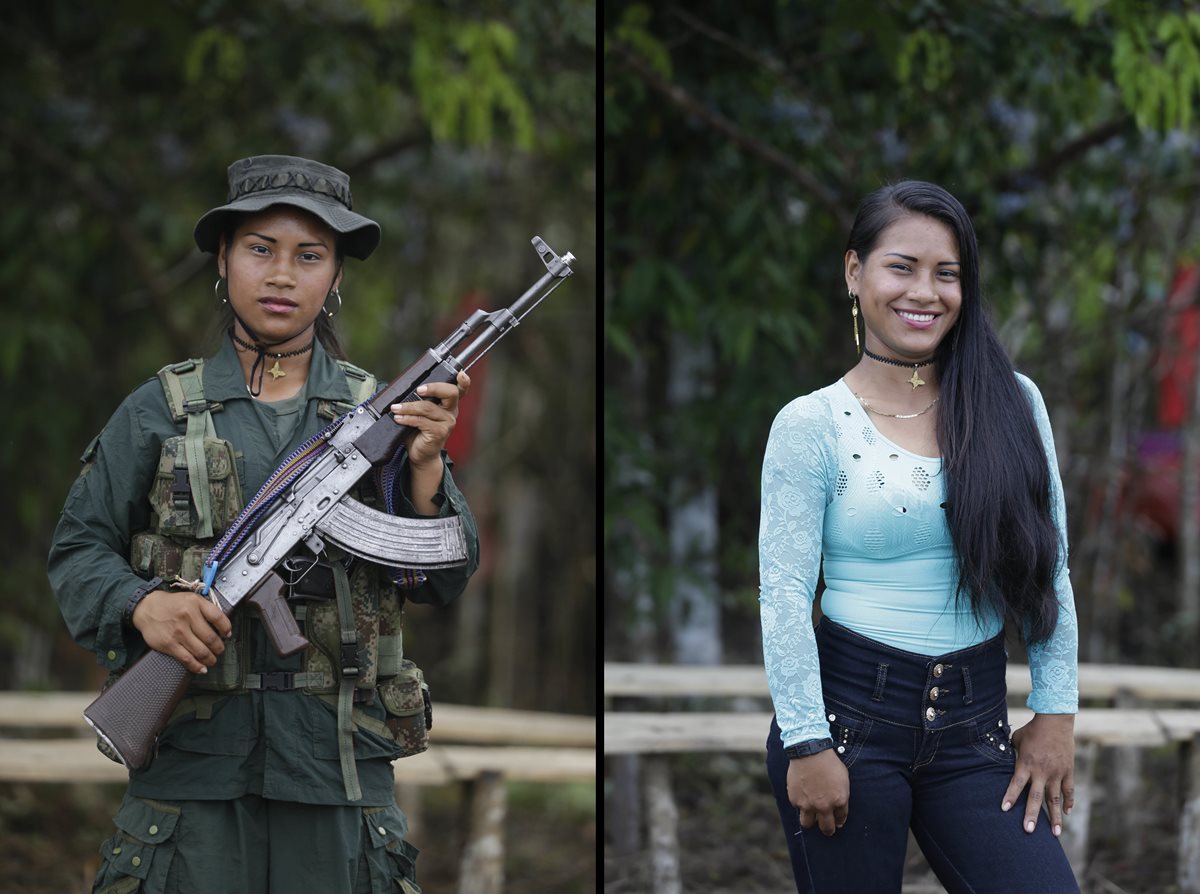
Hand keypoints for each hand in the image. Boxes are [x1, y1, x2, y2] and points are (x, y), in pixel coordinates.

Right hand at [132, 589, 232, 674]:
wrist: (147, 609)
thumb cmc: (172, 605)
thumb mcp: (192, 599)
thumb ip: (207, 610)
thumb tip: (222, 627)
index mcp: (195, 603)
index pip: (218, 617)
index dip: (226, 628)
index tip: (227, 635)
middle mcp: (187, 616)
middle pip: (211, 638)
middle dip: (219, 647)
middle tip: (220, 650)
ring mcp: (178, 632)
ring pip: (201, 651)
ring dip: (210, 659)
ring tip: (212, 660)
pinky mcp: (168, 644)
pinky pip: (186, 659)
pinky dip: (196, 666)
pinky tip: (202, 668)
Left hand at [390, 371, 471, 467]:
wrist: (421, 454)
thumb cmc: (419, 432)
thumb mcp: (421, 413)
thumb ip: (419, 401)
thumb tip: (403, 389)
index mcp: (449, 404)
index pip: (460, 390)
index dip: (463, 381)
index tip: (461, 374)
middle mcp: (451, 412)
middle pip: (450, 393)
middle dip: (434, 388)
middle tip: (419, 389)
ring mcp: (447, 423)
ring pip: (428, 407)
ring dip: (409, 406)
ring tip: (396, 408)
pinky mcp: (439, 432)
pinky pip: (421, 421)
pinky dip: (407, 418)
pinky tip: (399, 418)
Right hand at [787, 749, 849, 835]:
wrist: (809, 751)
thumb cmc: (829, 762)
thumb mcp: (843, 778)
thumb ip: (841, 795)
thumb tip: (838, 806)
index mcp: (839, 800)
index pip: (841, 819)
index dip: (839, 820)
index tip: (837, 821)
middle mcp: (824, 806)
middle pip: (827, 828)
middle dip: (828, 829)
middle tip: (827, 827)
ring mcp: (808, 804)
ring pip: (808, 824)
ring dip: (811, 821)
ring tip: (811, 814)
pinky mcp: (795, 799)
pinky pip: (798, 808)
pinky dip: (800, 804)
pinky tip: (802, 794)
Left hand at [1002, 712, 1074, 836]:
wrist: (1055, 721)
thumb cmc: (1032, 730)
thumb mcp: (1016, 739)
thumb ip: (1012, 753)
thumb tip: (1004, 759)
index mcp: (1026, 763)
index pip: (1016, 784)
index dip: (1010, 797)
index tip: (1004, 809)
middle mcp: (1041, 771)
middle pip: (1035, 797)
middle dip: (1031, 815)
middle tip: (1028, 831)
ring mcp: (1056, 773)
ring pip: (1055, 799)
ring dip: (1055, 817)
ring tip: (1056, 834)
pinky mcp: (1068, 771)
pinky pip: (1069, 790)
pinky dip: (1069, 802)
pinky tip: (1067, 813)